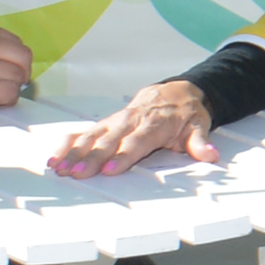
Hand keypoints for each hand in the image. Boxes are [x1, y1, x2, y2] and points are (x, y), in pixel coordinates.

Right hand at [43, 77, 215, 178]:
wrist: (176, 91)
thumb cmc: (186, 114)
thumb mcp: (200, 126)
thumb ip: (200, 143)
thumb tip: (210, 154)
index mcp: (154, 124)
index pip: (137, 142)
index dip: (123, 156)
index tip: (110, 170)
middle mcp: (131, 121)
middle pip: (110, 141)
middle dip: (92, 158)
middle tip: (76, 174)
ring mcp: (116, 121)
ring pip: (92, 136)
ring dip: (74, 153)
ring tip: (58, 168)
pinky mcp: (106, 123)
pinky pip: (85, 132)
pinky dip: (69, 144)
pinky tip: (54, 157)